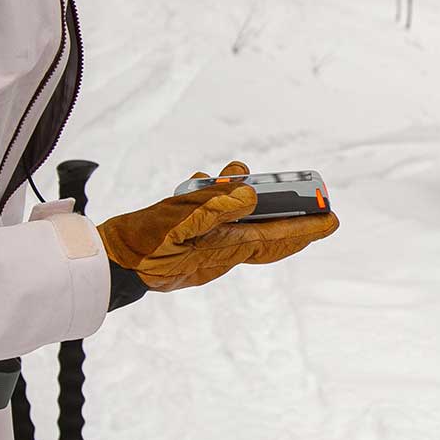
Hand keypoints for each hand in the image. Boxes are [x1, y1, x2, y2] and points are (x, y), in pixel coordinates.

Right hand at [95, 161, 339, 293]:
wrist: (107, 265)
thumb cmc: (140, 244)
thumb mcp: (177, 221)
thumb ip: (214, 207)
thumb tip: (251, 196)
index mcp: (224, 248)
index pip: (275, 236)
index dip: (306, 228)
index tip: (332, 219)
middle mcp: (220, 253)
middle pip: (262, 232)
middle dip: (284, 214)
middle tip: (307, 200)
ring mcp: (204, 251)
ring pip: (235, 222)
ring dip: (240, 199)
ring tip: (239, 175)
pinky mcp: (186, 245)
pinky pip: (210, 222)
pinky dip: (212, 202)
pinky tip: (201, 185)